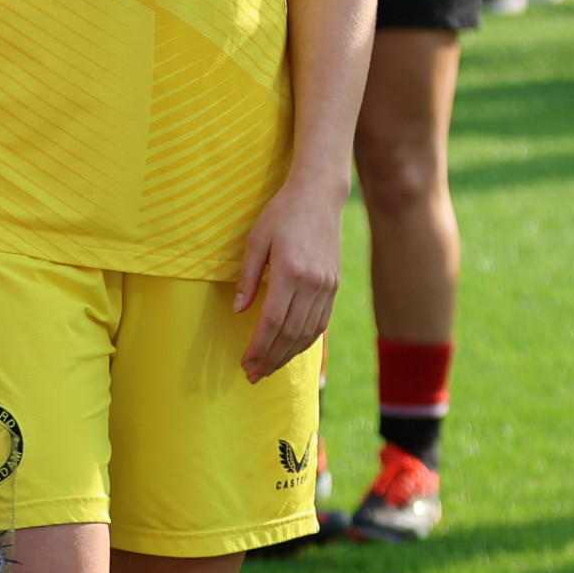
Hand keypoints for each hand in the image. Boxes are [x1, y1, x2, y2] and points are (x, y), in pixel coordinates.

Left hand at [232, 173, 343, 382]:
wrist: (319, 197)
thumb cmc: (281, 214)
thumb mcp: (256, 239)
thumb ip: (247, 277)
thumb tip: (239, 311)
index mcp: (290, 271)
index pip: (273, 321)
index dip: (258, 346)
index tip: (245, 362)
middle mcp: (313, 283)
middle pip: (291, 333)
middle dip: (271, 358)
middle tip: (253, 375)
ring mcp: (327, 286)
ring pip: (308, 333)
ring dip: (287, 355)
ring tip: (268, 368)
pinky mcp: (334, 286)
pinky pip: (320, 323)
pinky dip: (305, 341)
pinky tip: (290, 350)